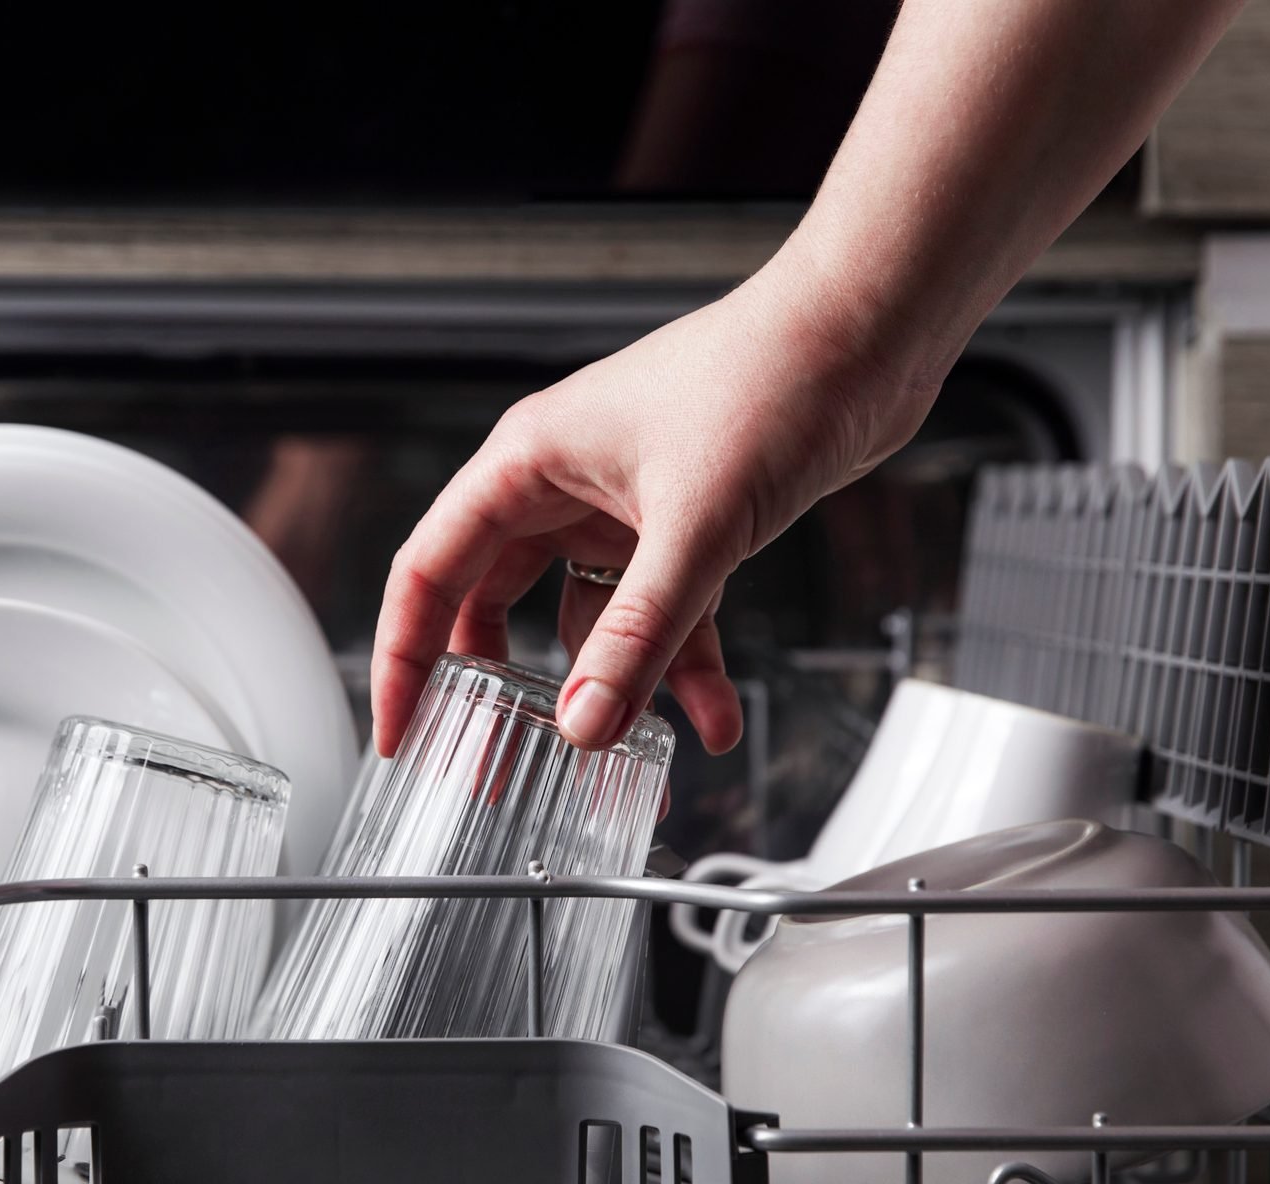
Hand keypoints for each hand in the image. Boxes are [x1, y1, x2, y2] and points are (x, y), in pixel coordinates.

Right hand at [370, 259, 944, 755]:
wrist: (868, 332)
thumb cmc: (771, 375)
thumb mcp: (694, 525)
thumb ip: (638, 634)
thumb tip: (586, 722)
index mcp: (527, 462)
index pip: (429, 571)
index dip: (405, 657)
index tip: (401, 731)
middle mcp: (561, 485)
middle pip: (496, 605)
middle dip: (502, 691)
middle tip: (496, 765)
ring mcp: (621, 507)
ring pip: (590, 620)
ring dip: (617, 687)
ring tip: (634, 761)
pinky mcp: (682, 524)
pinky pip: (663, 614)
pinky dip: (685, 665)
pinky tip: (713, 718)